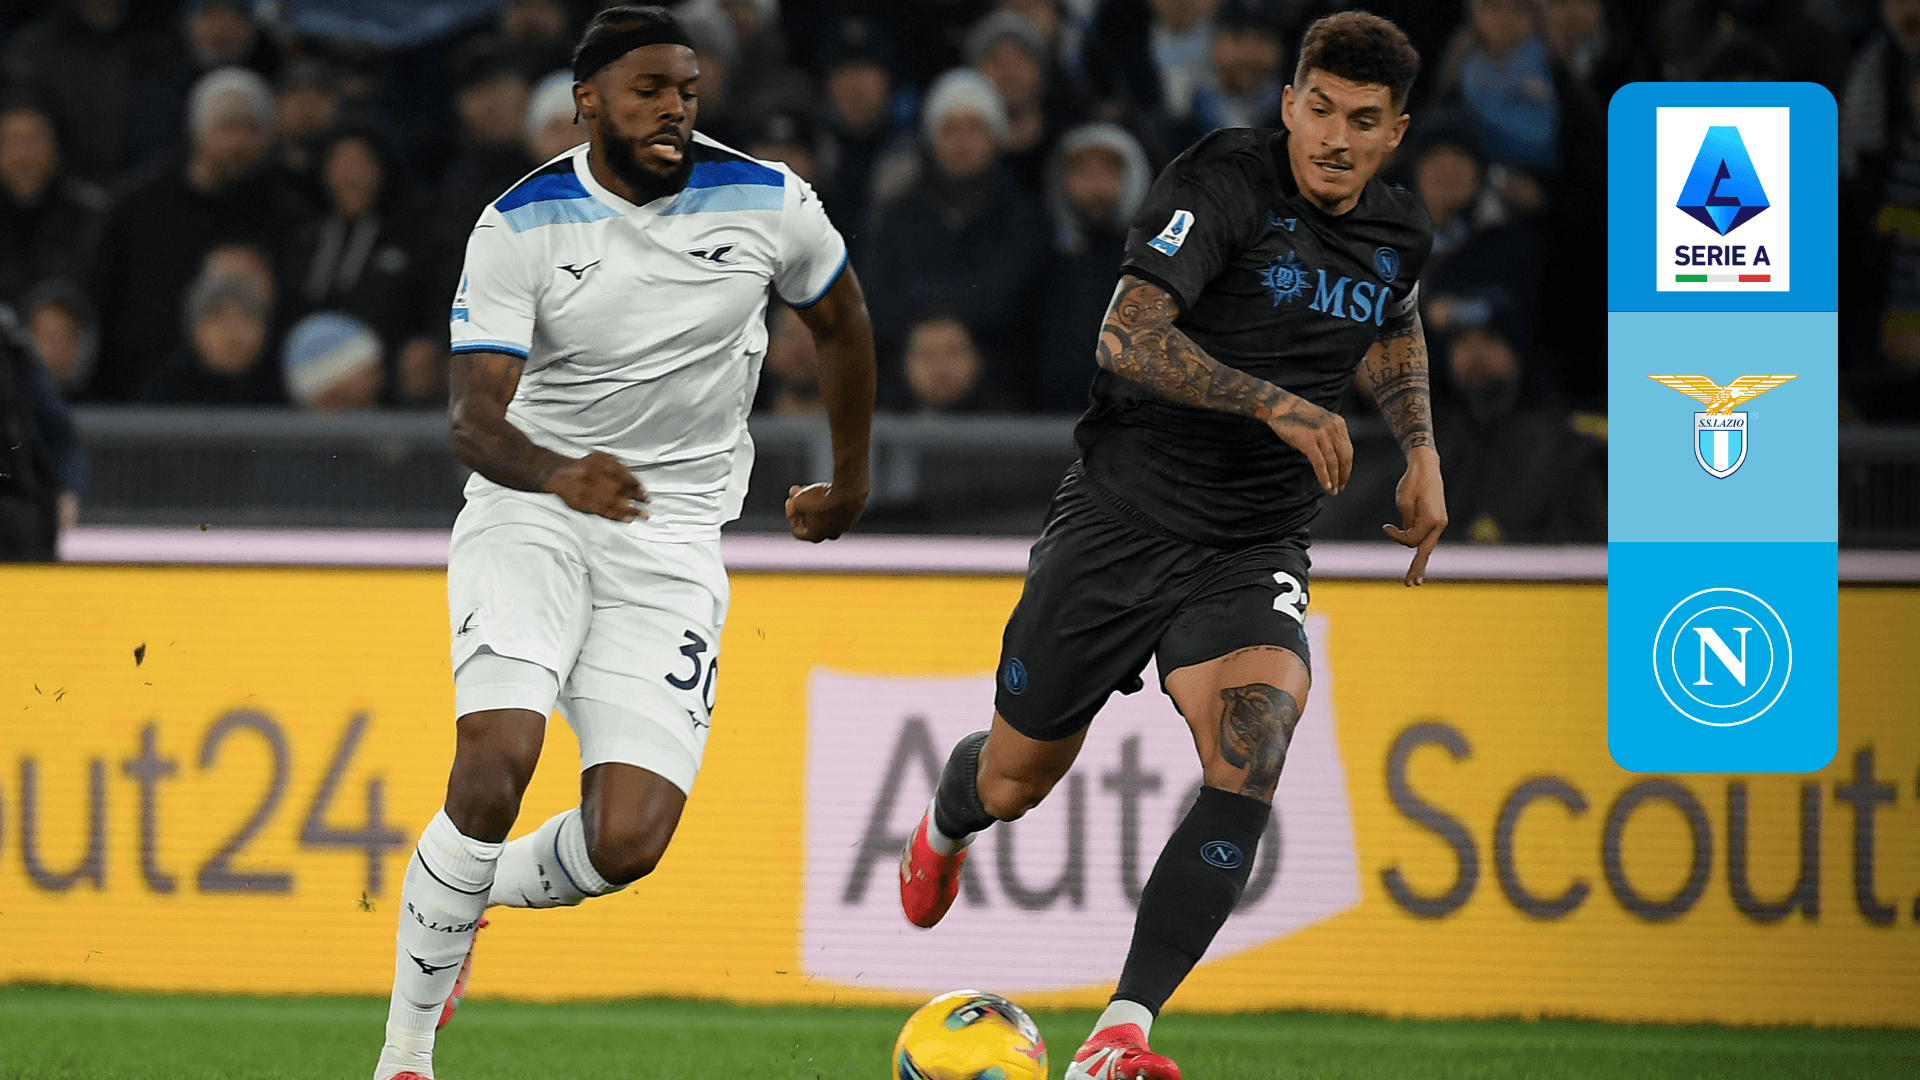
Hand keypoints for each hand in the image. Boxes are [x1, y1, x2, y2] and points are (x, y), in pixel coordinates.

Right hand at [544, 451, 646, 520]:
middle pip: (622, 490)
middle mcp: (598, 479)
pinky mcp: (588, 506)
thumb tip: (634, 477)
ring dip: (631, 510)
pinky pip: (606, 512)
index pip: (624, 476)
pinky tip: (628, 519)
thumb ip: (618, 466)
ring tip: (642, 515)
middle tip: (647, 503)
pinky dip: (618, 516)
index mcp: (602, 465)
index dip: (636, 485)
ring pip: (616, 503)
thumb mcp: (602, 457)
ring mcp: (593, 493)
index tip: (644, 491)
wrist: (562, 475)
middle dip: (636, 498)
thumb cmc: (585, 467)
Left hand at [785, 481, 865, 541]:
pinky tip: (827, 489)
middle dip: (803, 507)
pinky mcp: (853, 516)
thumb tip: (792, 506)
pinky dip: (831, 502)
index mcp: (815, 536)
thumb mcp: (798, 500)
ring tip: (813, 488)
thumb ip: (792, 505)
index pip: (798, 531)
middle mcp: (830, 534)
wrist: (849, 493)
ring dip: (817, 503)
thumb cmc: (821, 499)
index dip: (791, 516)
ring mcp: (844, 526)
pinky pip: (839, 511)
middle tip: (799, 492)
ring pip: (826, 516)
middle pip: (812, 523)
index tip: (790, 502)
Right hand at [1266, 395, 1351, 493]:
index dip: (1347, 467)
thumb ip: (1329, 437)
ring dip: (1334, 479)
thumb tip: (1333, 460)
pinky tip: (1326, 486)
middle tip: (1340, 487)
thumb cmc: (1297, 416)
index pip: (1348, 450)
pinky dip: (1324, 476)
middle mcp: (1333, 428)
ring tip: (1332, 490)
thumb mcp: (1320, 423)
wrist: (1280, 406)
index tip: (1344, 479)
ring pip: (1333, 462)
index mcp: (1338, 423)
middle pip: (1345, 457)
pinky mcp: (1308, 441)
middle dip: (1344, 475)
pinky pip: (1320, 463)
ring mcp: (1321, 434)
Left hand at [1382, 446, 1445, 585]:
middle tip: (1410, 584)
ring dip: (1418, 559)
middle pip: (1425, 551)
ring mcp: (1440, 522)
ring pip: (1426, 545)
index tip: (1386, 526)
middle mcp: (1440, 524)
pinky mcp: (1437, 520)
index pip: (1412, 540)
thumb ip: (1406, 523)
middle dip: (1417, 568)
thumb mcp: (1403, 503)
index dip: (1396, 537)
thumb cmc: (1412, 482)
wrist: (1426, 467)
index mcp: (1432, 520)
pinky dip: (1419, 546)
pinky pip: (1427, 537)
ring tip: (1414, 578)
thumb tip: (1408, 535)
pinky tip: (1418, 561)